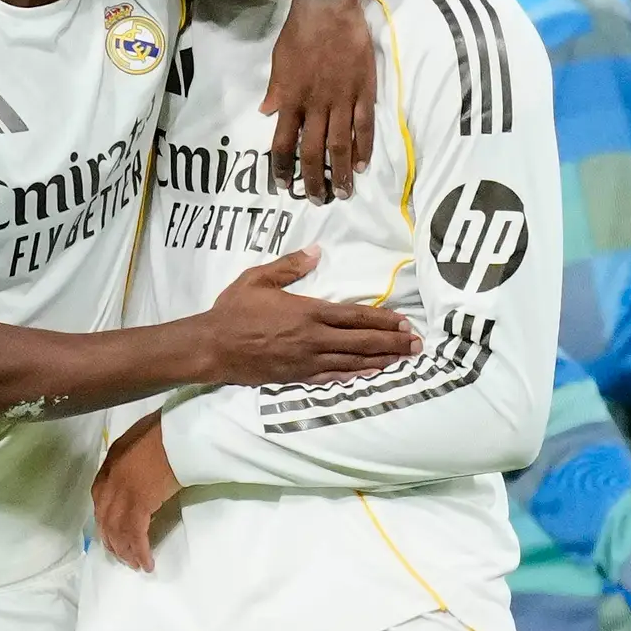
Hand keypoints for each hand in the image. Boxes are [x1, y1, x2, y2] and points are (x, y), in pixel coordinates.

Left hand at [92, 410, 181, 570]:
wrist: (177, 432)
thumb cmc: (164, 431)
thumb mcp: (137, 440)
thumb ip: (130, 457)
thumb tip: (135, 469)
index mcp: (109, 466)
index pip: (98, 499)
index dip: (104, 519)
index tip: (110, 531)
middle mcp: (110, 483)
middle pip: (105, 519)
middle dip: (112, 541)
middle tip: (121, 556)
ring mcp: (122, 494)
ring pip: (117, 531)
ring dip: (125, 551)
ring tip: (134, 565)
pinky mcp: (139, 505)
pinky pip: (135, 535)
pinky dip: (140, 551)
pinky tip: (147, 564)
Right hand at [193, 247, 414, 382]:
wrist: (212, 347)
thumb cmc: (233, 311)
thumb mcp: (258, 279)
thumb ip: (289, 266)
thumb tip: (316, 252)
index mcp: (308, 312)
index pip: (355, 317)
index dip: (383, 320)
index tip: (405, 322)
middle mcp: (313, 339)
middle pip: (362, 342)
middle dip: (393, 342)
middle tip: (417, 344)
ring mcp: (307, 361)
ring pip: (353, 362)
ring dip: (382, 360)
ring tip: (404, 360)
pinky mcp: (298, 377)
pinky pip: (334, 378)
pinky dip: (356, 377)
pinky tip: (371, 375)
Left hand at [263, 0, 376, 201]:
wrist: (329, 8)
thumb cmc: (300, 32)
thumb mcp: (279, 61)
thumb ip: (276, 90)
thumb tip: (267, 113)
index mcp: (291, 99)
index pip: (284, 143)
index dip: (284, 168)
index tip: (285, 186)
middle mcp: (316, 105)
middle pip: (313, 152)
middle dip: (314, 180)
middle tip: (317, 200)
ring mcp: (342, 100)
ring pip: (341, 145)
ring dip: (341, 173)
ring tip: (343, 193)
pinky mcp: (364, 91)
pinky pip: (364, 126)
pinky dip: (364, 148)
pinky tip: (363, 165)